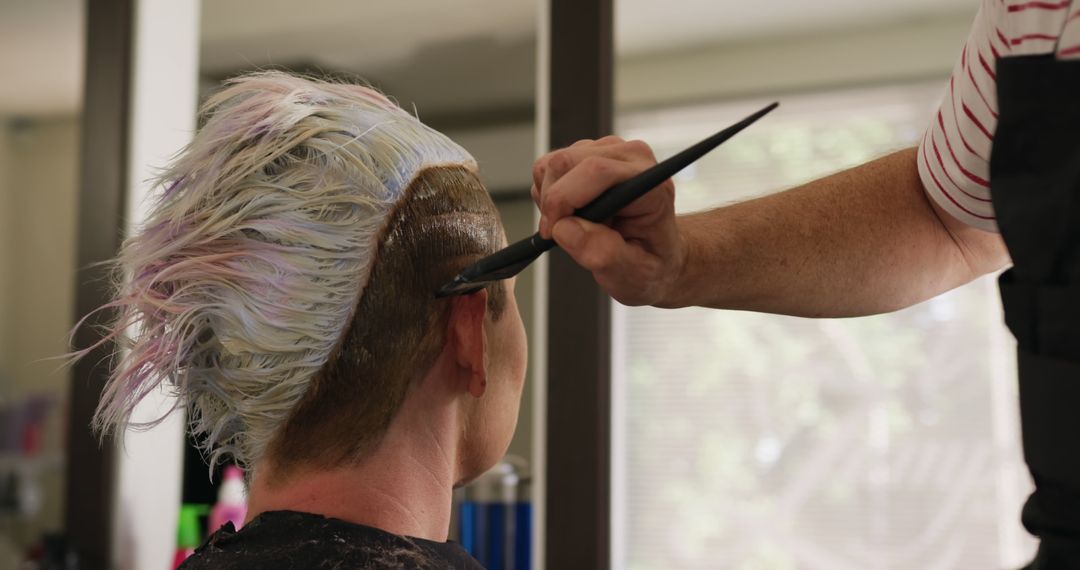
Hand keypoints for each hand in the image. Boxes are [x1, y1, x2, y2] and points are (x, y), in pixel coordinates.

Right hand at [531, 136, 684, 305]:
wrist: (654, 251)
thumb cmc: (649, 260)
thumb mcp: (633, 273)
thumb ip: (603, 253)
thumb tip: (564, 228)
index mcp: (649, 183)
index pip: (596, 171)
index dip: (563, 199)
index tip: (553, 232)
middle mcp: (630, 158)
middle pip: (565, 162)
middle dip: (551, 203)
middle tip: (557, 235)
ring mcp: (607, 151)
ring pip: (551, 164)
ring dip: (549, 199)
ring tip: (573, 224)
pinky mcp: (587, 153)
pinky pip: (548, 167)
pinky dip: (547, 193)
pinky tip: (570, 212)